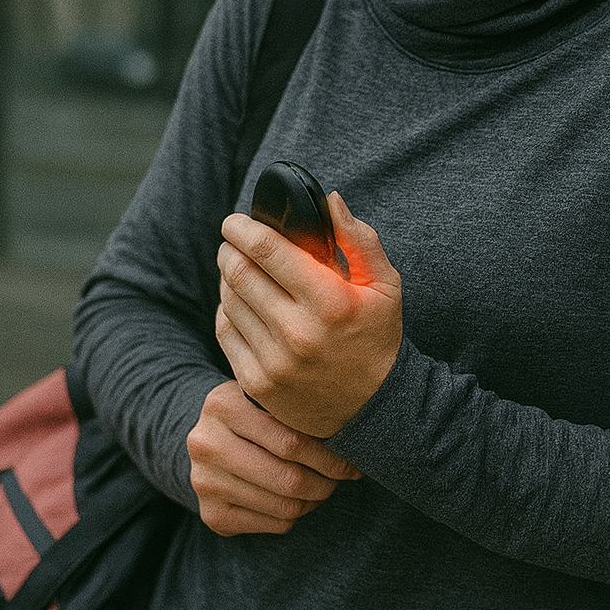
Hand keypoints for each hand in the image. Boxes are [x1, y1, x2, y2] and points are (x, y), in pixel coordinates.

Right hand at [186, 379, 361, 535]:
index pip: (292, 442)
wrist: (210, 440)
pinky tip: (300, 499)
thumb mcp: (266, 398)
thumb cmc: (254, 415)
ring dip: (315, 500)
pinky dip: (296, 516)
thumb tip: (356, 433)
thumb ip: (297, 408)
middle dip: (328, 482)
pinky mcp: (213, 515)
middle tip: (345, 475)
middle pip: (290, 479)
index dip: (330, 457)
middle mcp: (206, 444)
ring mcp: (205, 483)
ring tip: (324, 485)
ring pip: (285, 507)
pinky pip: (275, 524)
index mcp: (223, 405)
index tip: (352, 460)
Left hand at [216, 191, 402, 435]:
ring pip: (229, 301)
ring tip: (237, 270)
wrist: (375, 409)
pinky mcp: (257, 383)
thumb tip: (329, 200)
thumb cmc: (377, 337)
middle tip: (232, 241)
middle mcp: (298, 332)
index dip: (243, 229)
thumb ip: (359, 240)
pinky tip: (238, 302)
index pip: (267, 251)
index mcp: (331, 302)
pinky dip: (226, 310)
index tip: (235, 220)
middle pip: (240, 273)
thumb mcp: (384, 286)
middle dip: (230, 249)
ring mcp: (274, 361)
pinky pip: (225, 333)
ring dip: (227, 278)